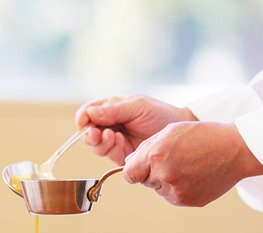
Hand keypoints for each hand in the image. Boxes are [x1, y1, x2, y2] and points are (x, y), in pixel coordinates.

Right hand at [75, 95, 195, 165]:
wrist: (179, 130)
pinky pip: (109, 155)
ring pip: (96, 145)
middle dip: (90, 133)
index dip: (83, 117)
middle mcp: (110, 125)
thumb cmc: (159, 113)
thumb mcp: (137, 106)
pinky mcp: (123, 155)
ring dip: (100, 142)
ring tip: (113, 136)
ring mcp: (116, 141)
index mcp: (110, 108)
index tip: (84, 121)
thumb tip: (90, 113)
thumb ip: (113, 110)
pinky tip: (121, 142)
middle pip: (88, 131)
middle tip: (97, 133)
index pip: (88, 112)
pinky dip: (111, 149)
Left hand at [123, 120, 262, 206]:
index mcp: (156, 156)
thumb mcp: (169, 132)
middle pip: (144, 181)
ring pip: (159, 190)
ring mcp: (177, 191)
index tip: (140, 166)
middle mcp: (164, 175)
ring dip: (165, 180)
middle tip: (172, 159)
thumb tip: (128, 163)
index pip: (129, 174)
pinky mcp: (189, 201)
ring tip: (185, 165)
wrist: (234, 150)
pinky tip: (193, 174)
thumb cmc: (201, 135)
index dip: (134, 169)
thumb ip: (145, 148)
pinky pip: (173, 197)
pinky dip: (178, 188)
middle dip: (151, 172)